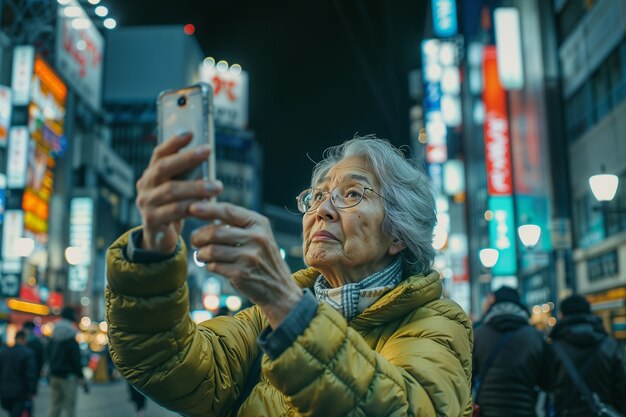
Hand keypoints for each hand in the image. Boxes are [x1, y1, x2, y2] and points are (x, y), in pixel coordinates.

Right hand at [135, 132, 222, 253]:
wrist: (159, 239)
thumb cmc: (173, 209)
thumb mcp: (177, 189)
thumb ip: (185, 175)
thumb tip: (206, 154)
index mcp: (151, 175)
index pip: (159, 154)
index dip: (173, 142)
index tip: (191, 133)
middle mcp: (145, 186)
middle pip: (164, 168)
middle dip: (187, 158)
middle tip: (208, 151)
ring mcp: (146, 204)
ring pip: (172, 191)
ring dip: (196, 187)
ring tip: (217, 186)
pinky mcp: (152, 221)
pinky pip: (175, 211)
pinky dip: (192, 207)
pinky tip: (207, 205)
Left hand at [189, 201, 302, 327]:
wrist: (279, 289)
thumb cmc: (261, 259)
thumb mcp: (258, 235)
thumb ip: (236, 223)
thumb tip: (204, 209)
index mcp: (259, 223)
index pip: (228, 211)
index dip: (207, 209)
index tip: (191, 207)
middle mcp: (257, 238)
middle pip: (215, 232)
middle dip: (198, 236)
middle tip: (194, 240)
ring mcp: (250, 257)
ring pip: (211, 250)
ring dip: (201, 253)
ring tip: (202, 255)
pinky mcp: (242, 273)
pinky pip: (214, 266)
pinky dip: (209, 266)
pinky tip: (213, 265)